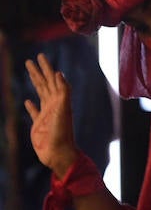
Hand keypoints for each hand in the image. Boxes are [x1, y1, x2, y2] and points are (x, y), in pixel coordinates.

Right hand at [24, 53, 77, 175]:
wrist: (59, 153)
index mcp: (59, 100)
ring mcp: (47, 113)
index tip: (41, 56)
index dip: (47, 68)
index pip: (52, 79)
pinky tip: (27, 101)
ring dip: (35, 82)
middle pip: (46, 83)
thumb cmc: (61, 133)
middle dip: (40, 70)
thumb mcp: (63, 111)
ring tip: (30, 73)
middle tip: (33, 58)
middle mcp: (54, 104)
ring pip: (40, 93)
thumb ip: (62, 93)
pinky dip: (31, 105)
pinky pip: (34, 111)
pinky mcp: (39, 124)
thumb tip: (59, 73)